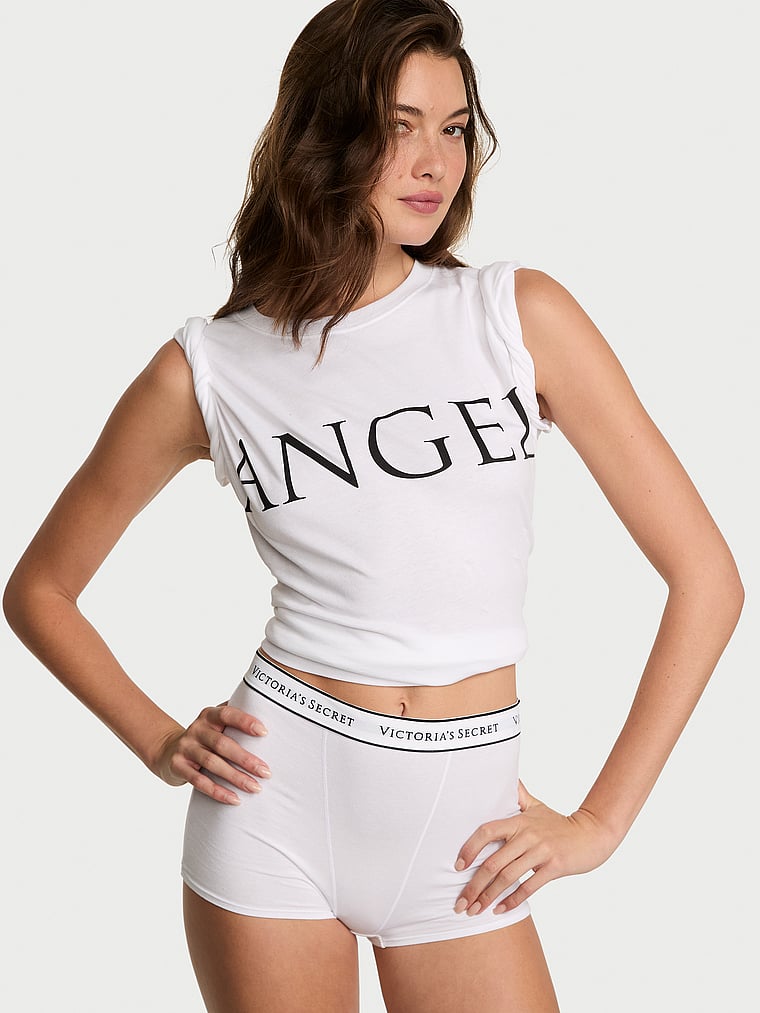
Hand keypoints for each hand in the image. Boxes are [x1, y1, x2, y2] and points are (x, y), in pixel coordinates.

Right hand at [153, 702, 271, 804]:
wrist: (168, 750)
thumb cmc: (205, 737)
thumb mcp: (216, 724)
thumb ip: (236, 719)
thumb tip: (273, 717)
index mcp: (209, 715)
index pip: (227, 714)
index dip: (245, 721)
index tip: (264, 732)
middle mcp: (196, 729)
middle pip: (222, 744)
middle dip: (246, 759)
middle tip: (266, 772)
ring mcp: (185, 747)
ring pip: (212, 764)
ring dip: (236, 777)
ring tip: (255, 788)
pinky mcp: (178, 766)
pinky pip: (199, 781)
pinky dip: (218, 791)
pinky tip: (235, 799)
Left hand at [452, 780, 618, 915]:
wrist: (592, 834)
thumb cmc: (558, 822)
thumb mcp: (536, 805)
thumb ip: (517, 795)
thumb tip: (503, 778)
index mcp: (519, 821)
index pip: (487, 832)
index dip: (469, 848)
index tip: (457, 867)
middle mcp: (527, 835)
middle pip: (493, 862)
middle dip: (474, 885)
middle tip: (460, 903)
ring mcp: (541, 851)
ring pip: (508, 877)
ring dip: (488, 897)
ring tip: (474, 911)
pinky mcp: (554, 867)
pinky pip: (529, 887)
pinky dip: (512, 900)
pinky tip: (499, 910)